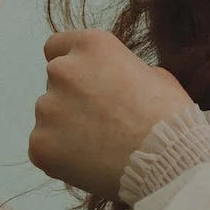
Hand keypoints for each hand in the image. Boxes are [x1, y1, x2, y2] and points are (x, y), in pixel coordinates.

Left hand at [30, 29, 193, 198]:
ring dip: (66, 127)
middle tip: (102, 123)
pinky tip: (91, 163)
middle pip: (55, 82)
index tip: (84, 83)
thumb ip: (120, 70)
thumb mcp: (154, 75)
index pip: (57, 46)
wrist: (168, 162)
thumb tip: (111, 79)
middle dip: (72, 98)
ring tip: (102, 147)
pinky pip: (44, 146)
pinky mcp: (39, 143)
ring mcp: (47, 108)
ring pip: (50, 116)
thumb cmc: (169, 118)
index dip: (73, 65)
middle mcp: (63, 70)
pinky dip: (61, 155)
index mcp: (91, 46)